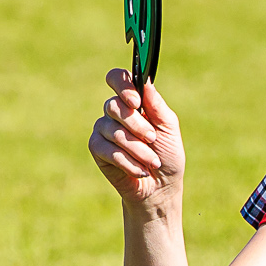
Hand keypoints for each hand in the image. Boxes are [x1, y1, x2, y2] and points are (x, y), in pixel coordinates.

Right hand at [92, 70, 185, 213]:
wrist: (160, 187)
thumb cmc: (167, 154)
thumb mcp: (168, 128)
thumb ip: (156, 105)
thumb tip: (146, 81)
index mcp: (133, 101)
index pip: (117, 79)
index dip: (122, 86)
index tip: (136, 101)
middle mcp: (115, 112)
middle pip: (114, 106)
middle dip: (137, 125)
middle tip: (153, 139)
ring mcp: (103, 129)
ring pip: (113, 131)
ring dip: (138, 149)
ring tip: (153, 162)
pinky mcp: (96, 149)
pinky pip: (108, 150)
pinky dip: (128, 162)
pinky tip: (141, 171)